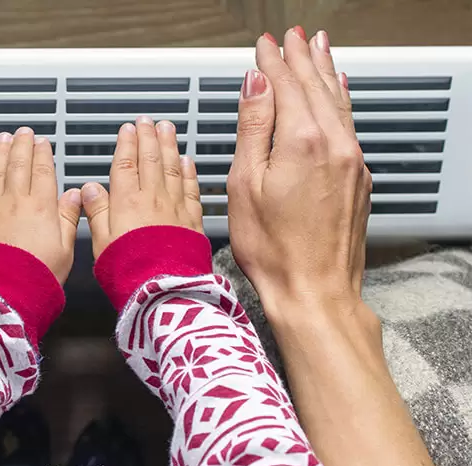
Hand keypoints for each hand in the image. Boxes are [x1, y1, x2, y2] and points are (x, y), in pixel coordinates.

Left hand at [0, 127, 80, 283]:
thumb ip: (68, 218)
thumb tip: (74, 196)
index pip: (43, 171)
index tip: (42, 142)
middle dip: (21, 145)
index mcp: (41, 208)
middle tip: (22, 133)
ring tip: (2, 139)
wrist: (1, 294)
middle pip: (18, 165)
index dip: (42, 153)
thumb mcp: (65, 250)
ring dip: (0, 153)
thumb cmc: (35, 278)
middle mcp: (14, 203)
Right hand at [81, 117, 203, 257]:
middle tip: (147, 121)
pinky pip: (191, 188)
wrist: (164, 288)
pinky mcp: (192, 221)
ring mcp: (175, 208)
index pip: (126, 164)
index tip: (127, 130)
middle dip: (148, 136)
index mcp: (127, 203)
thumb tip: (89, 190)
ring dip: (169, 145)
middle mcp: (153, 200)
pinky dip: (189, 171)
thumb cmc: (129, 270)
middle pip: (150, 159)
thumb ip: (96, 212)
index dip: (126, 144)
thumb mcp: (100, 242)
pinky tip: (187, 161)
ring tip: (167, 129)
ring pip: (172, 167)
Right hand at [227, 29, 371, 320]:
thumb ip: (254, 127)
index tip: (264, 45)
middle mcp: (335, 145)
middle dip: (301, 57)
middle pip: (315, 86)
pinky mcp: (358, 177)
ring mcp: (352, 161)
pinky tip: (339, 91)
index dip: (273, 62)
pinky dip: (340, 99)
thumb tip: (257, 84)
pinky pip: (349, 123)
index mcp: (303, 142)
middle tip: (292, 36)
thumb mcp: (246, 184)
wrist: (315, 288)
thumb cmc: (274, 248)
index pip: (285, 85)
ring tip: (318, 48)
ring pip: (337, 101)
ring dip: (325, 71)